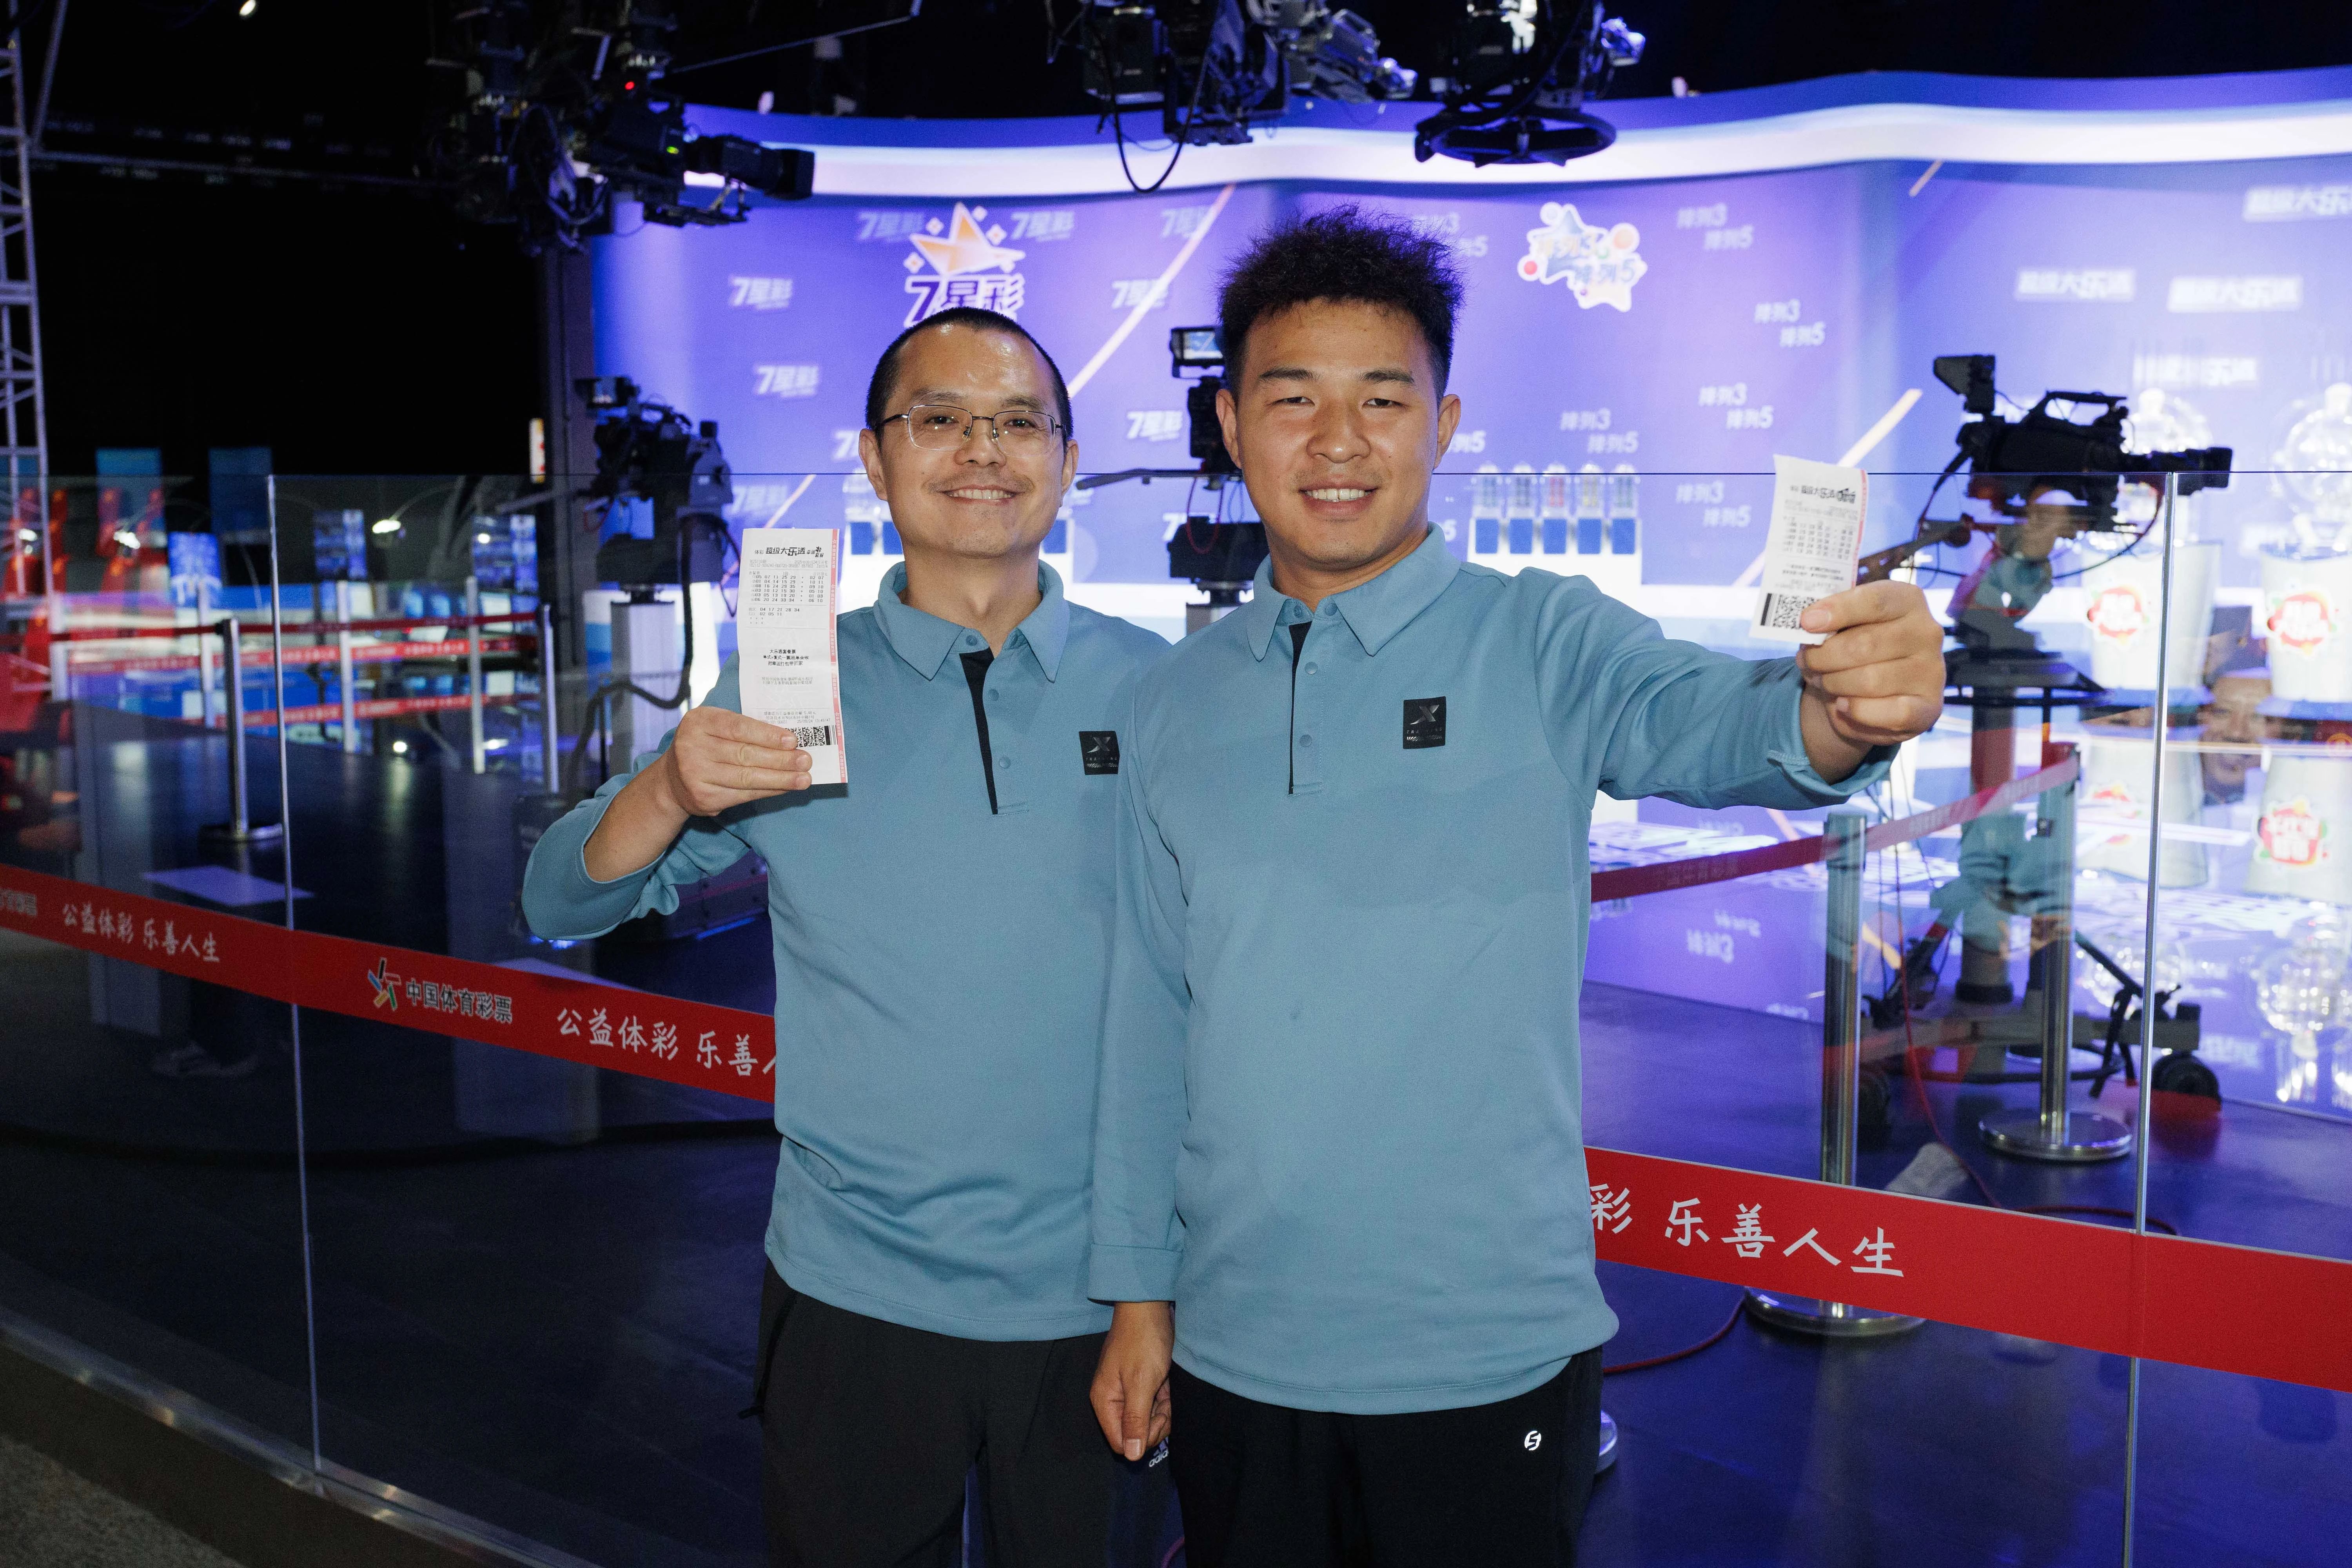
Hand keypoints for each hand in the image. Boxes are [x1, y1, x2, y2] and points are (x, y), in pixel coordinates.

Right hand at [654, 707, 812, 817]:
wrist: (672, 780)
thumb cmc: (705, 746)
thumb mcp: (715, 727)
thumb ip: (743, 728)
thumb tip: (787, 740)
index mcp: (698, 721)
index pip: (738, 728)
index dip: (767, 735)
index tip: (793, 740)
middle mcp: (692, 747)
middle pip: (745, 754)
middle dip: (780, 759)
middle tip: (805, 761)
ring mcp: (695, 775)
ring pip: (747, 777)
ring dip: (780, 779)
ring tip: (803, 778)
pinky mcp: (704, 798)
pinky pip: (744, 795)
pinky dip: (768, 791)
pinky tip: (785, 788)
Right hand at [1091, 1302, 1172, 1461]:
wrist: (1149, 1306)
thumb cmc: (1143, 1341)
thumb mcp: (1141, 1383)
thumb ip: (1135, 1421)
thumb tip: (1131, 1457)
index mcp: (1105, 1401)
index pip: (1120, 1443)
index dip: (1143, 1438)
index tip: (1158, 1415)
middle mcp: (1112, 1400)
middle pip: (1135, 1433)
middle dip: (1155, 1420)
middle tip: (1164, 1398)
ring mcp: (1126, 1391)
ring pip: (1147, 1418)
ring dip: (1162, 1407)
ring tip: (1166, 1385)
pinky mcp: (1140, 1383)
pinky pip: (1153, 1403)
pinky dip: (1164, 1396)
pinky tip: (1167, 1381)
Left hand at [1797, 580, 1944, 753]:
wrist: (1875, 691)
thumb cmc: (1856, 646)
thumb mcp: (1843, 625)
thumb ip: (1831, 620)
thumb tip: (1810, 623)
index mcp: (1908, 601)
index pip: (1875, 601)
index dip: (1838, 610)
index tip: (1806, 622)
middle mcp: (1926, 633)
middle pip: (1865, 644)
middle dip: (1824, 656)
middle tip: (1806, 661)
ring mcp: (1931, 671)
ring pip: (1870, 680)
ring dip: (1833, 684)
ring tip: (1821, 681)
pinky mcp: (1928, 707)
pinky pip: (1889, 713)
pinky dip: (1856, 711)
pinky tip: (1842, 705)